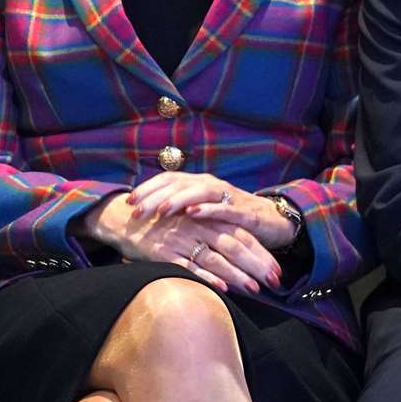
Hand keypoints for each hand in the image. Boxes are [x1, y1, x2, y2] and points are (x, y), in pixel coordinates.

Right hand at [78, 192, 281, 293]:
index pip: (242, 235)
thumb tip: (238, 255)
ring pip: (216, 258)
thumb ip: (213, 233)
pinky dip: (207, 278)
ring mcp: (182, 240)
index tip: (278, 270)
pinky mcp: (165, 254)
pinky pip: (189, 267)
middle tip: (275, 281)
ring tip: (255, 288)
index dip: (262, 252)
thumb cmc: (162, 221)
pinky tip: (223, 289)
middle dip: (257, 264)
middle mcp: (198, 227)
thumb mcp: (191, 221)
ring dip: (237, 274)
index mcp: (208, 218)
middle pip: (235, 246)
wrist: (124, 218)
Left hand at [126, 173, 298, 249]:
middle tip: (136, 209)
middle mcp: (211, 185)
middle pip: (179, 184)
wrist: (272, 221)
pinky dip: (208, 208)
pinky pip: (224, 208)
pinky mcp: (243, 211)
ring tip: (160, 210)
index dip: (148, 188)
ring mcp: (228, 196)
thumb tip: (148, 213)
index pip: (169, 180)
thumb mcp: (202, 211)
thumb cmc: (231, 218)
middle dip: (156, 196)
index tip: (128, 201)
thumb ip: (181, 209)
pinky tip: (192, 213)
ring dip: (178, 200)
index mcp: (199, 183)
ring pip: (198, 191)